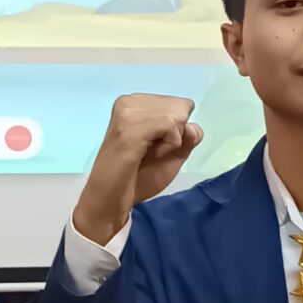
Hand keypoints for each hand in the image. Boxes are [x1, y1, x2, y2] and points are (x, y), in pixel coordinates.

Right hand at [70, 93, 202, 245]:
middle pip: (179, 106)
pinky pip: (169, 123)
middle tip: (152, 153)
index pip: (178, 103)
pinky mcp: (129, 131)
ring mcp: (126, 115)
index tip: (155, 145)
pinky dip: (173, 141)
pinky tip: (157, 154)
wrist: (109, 200)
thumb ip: (187, 137)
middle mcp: (128, 102)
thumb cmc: (137, 178)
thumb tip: (193, 125)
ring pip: (176, 114)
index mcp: (133, 103)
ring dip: (173, 141)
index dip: (177, 128)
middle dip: (176, 133)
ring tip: (150, 155)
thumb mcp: (171, 154)